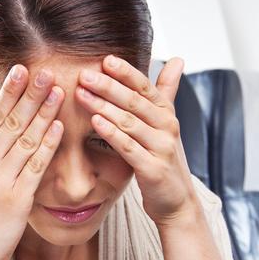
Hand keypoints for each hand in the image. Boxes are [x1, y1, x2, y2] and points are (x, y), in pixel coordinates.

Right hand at [0, 65, 65, 259]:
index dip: (7, 92)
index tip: (20, 69)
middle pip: (9, 122)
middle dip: (28, 94)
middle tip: (44, 71)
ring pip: (24, 139)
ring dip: (43, 113)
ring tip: (58, 90)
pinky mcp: (15, 199)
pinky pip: (35, 166)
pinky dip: (48, 144)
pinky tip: (59, 128)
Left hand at [75, 55, 200, 227]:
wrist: (176, 201)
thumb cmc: (164, 159)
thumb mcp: (166, 124)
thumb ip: (167, 91)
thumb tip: (176, 59)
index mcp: (166, 113)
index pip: (145, 86)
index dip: (126, 72)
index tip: (105, 59)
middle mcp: (167, 127)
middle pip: (135, 101)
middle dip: (108, 86)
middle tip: (84, 74)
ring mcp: (161, 148)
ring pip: (129, 122)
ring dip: (104, 106)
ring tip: (82, 94)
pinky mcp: (152, 169)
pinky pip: (128, 147)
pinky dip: (112, 133)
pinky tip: (95, 122)